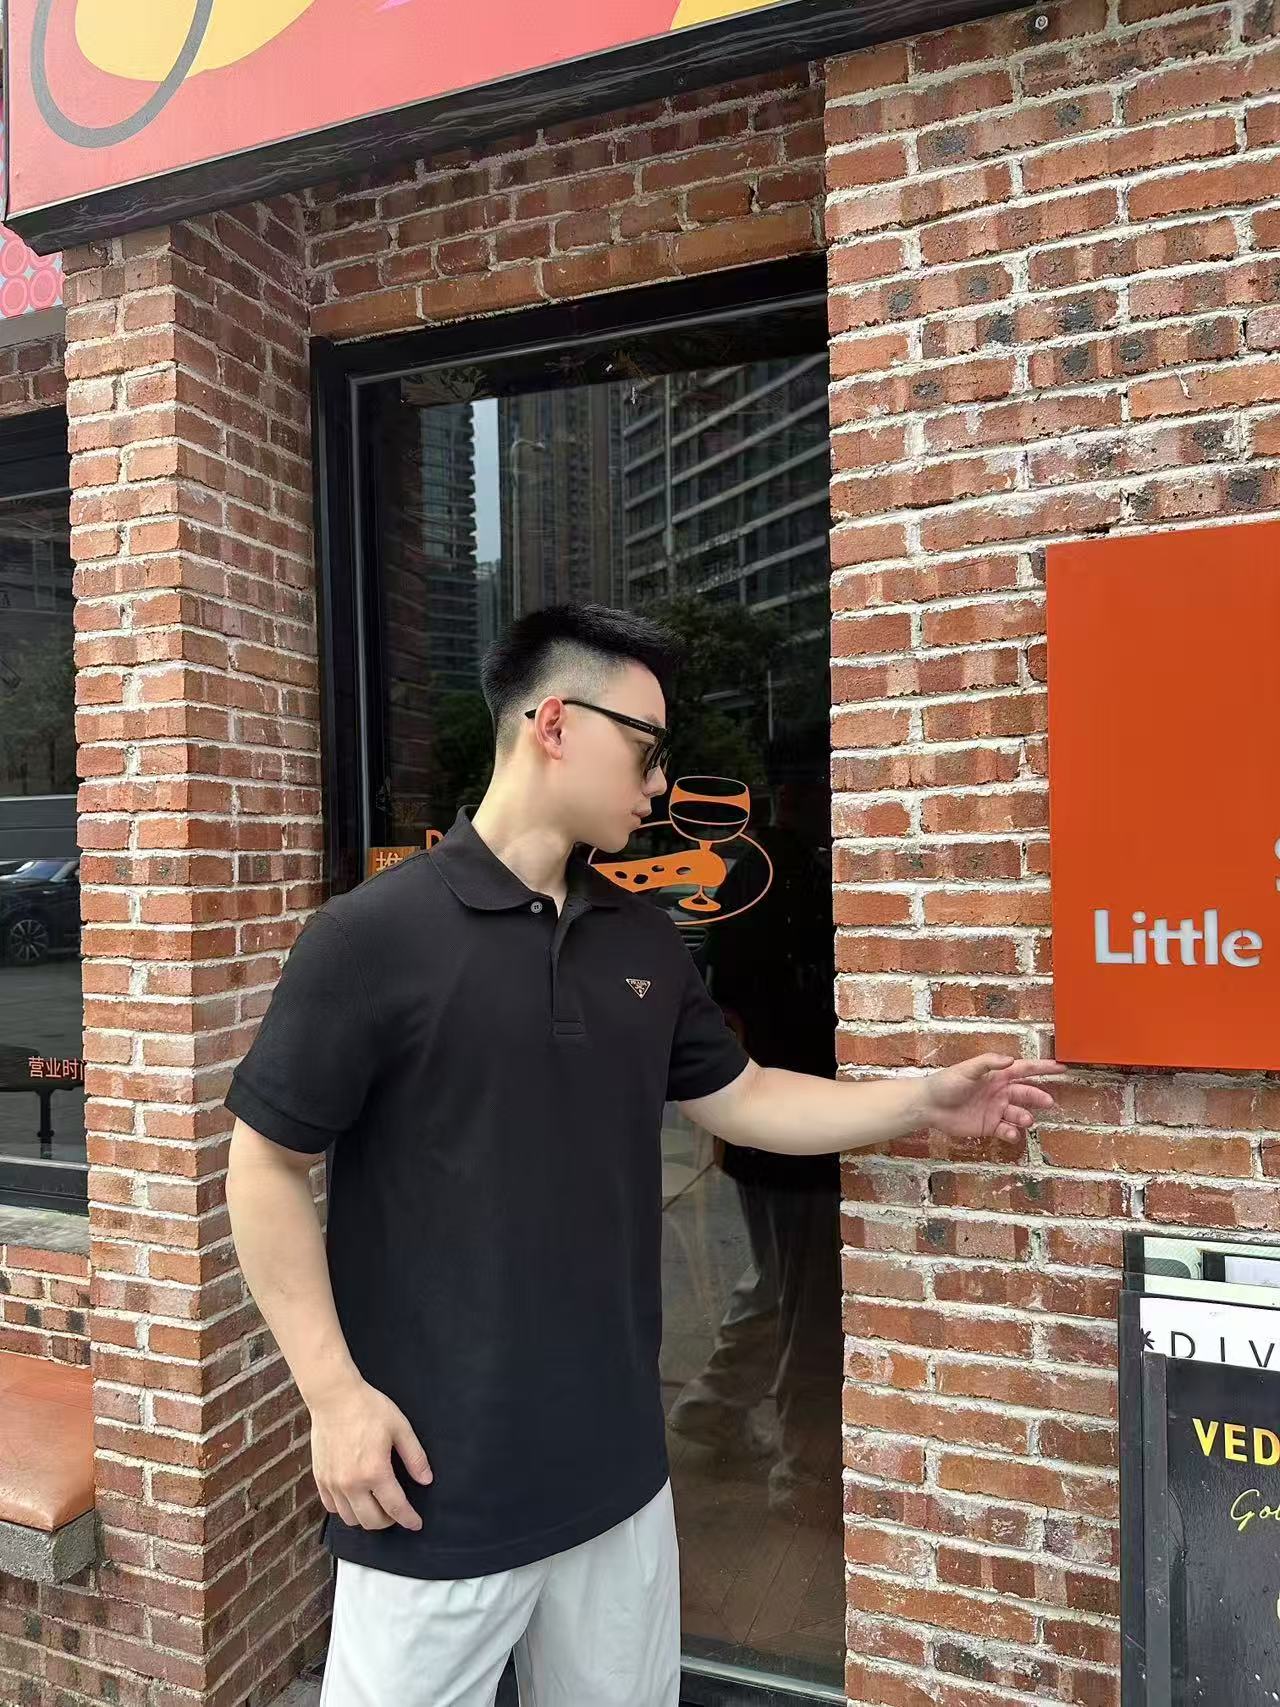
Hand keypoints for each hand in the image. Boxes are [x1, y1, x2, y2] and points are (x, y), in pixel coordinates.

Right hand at [309, 1375, 432, 1530]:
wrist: (334, 1397)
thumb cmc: (368, 1408)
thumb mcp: (400, 1428)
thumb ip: (415, 1457)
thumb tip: (426, 1480)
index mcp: (375, 1471)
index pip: (395, 1507)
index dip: (408, 1519)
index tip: (416, 1524)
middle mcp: (352, 1484)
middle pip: (372, 1521)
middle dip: (389, 1522)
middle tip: (397, 1511)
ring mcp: (333, 1483)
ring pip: (350, 1519)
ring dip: (366, 1518)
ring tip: (376, 1505)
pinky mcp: (320, 1479)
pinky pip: (332, 1508)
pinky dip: (345, 1509)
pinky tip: (355, 1498)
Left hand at [920, 1053, 1066, 1142]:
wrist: (929, 1106)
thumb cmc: (946, 1083)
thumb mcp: (966, 1069)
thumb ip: (988, 1062)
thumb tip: (1010, 1059)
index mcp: (997, 1075)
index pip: (1025, 1069)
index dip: (1043, 1068)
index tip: (1061, 1068)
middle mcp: (1000, 1092)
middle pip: (1026, 1093)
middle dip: (1038, 1097)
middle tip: (1047, 1101)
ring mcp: (996, 1110)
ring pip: (1019, 1114)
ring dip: (1025, 1117)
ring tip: (1024, 1119)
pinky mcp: (989, 1126)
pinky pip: (1007, 1130)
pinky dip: (1012, 1133)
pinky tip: (1012, 1134)